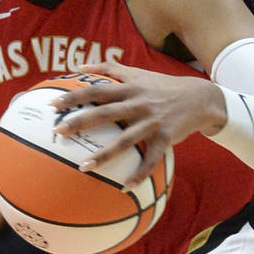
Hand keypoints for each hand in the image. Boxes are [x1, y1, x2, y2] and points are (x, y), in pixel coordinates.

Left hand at [51, 63, 224, 187]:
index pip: (96, 90)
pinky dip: (139, 174)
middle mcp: (138, 104)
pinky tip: (124, 187)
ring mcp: (152, 122)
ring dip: (104, 155)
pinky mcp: (166, 138)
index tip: (53, 105)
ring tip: (82, 167)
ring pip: (125, 140)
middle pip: (105, 113)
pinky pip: (151, 159)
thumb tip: (79, 66)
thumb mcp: (137, 72)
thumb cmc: (161, 85)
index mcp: (129, 88)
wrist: (200, 98)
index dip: (74, 96)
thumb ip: (108, 68)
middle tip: (57, 131)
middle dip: (80, 122)